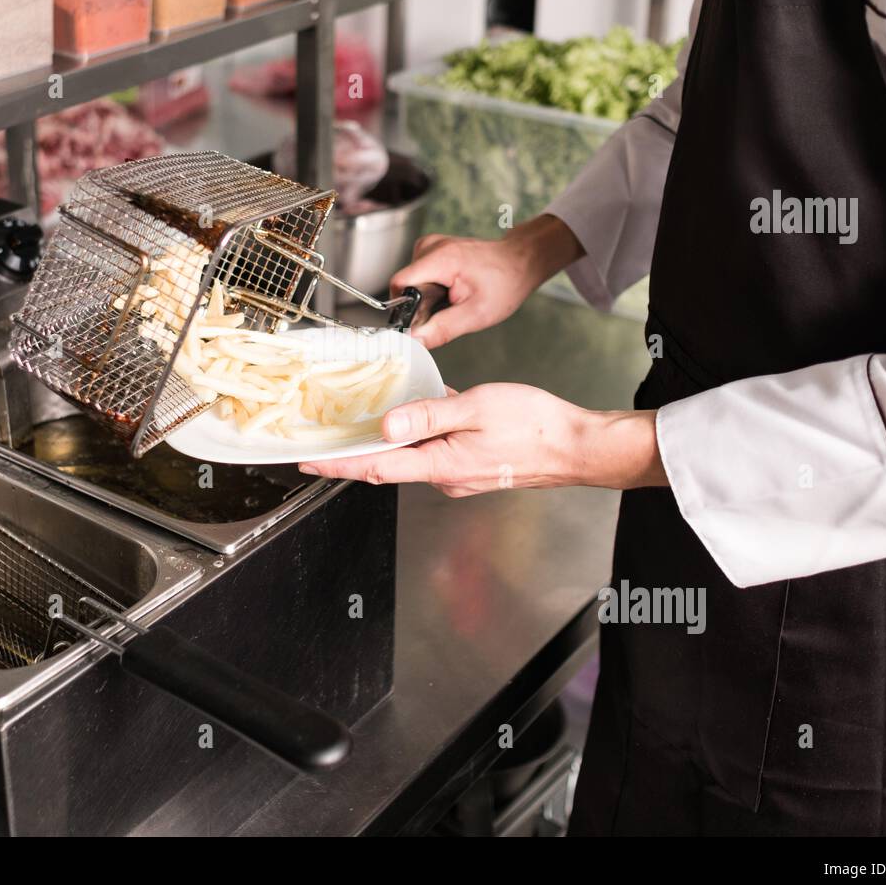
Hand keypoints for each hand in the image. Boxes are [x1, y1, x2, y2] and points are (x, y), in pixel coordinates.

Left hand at [298, 384, 666, 494]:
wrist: (578, 447)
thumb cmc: (536, 426)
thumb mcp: (476, 408)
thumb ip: (428, 416)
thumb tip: (386, 427)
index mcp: (441, 464)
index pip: (375, 467)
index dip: (338, 465)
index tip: (307, 463)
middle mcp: (446, 476)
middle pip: (388, 465)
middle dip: (355, 454)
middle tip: (326, 439)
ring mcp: (461, 475)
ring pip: (414, 456)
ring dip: (391, 442)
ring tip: (367, 421)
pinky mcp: (474, 467)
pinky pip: (437, 450)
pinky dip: (422, 435)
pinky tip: (428, 412)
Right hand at [392, 215, 583, 348]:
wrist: (520, 262)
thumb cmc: (505, 283)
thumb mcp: (476, 314)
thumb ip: (442, 329)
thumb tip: (414, 341)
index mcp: (440, 258)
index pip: (399, 283)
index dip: (404, 307)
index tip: (420, 320)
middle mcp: (432, 246)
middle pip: (405, 285)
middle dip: (421, 304)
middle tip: (449, 308)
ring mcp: (432, 246)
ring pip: (411, 282)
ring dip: (427, 297)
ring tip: (453, 298)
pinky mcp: (433, 251)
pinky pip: (419, 276)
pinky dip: (432, 288)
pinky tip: (450, 290)